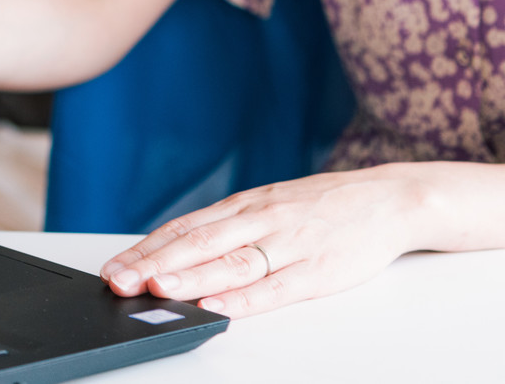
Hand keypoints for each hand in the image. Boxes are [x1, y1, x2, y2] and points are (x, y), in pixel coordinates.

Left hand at [99, 167, 423, 317]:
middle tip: (119, 282)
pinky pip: (274, 287)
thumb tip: (177, 250)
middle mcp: (262, 219)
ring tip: (157, 291)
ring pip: (231, 263)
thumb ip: (231, 227)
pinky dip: (243, 298)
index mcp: (248, 204)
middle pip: (199, 244)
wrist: (390, 198)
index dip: (147, 248)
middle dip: (155, 265)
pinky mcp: (317, 270)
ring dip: (190, 278)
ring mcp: (290, 244)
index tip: (114, 268)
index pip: (186, 227)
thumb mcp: (272, 203)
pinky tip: (217, 306)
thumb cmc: (325, 206)